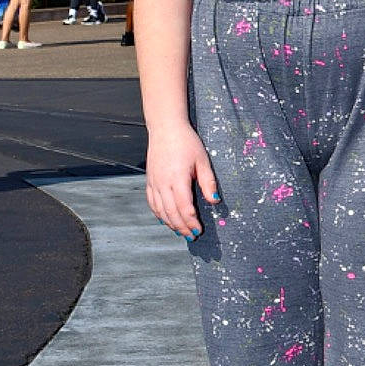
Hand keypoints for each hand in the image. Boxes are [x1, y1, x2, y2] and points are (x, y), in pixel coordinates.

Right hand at [146, 123, 219, 238]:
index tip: (199, 230)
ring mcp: (154, 183)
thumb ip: (208, 182)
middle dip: (182, 227)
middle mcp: (163, 183)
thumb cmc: (186, 142)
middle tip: (192, 236)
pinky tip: (166, 220)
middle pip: (171, 213)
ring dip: (171, 224)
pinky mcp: (149, 181)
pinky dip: (159, 215)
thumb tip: (215, 201)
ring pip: (160, 211)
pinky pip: (152, 203)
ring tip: (181, 232)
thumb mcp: (202, 160)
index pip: (184, 207)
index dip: (192, 222)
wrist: (166, 128)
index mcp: (177, 179)